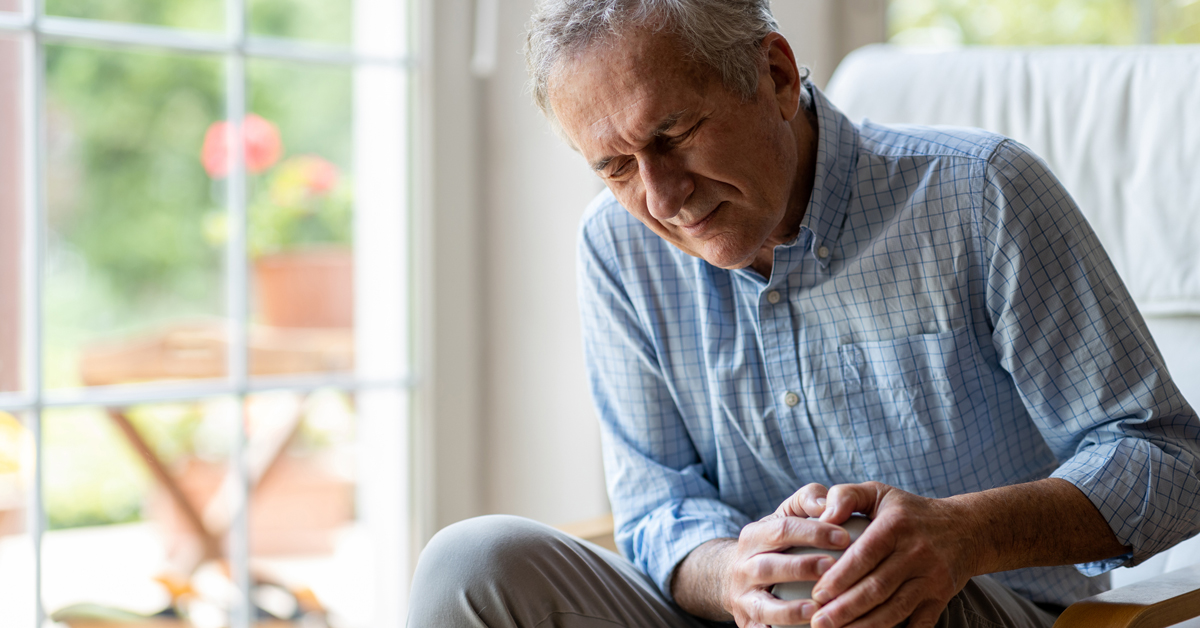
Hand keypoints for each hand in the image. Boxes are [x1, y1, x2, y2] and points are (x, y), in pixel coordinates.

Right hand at [723, 484, 852, 627]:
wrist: (734, 576)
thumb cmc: (774, 543)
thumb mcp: (785, 515)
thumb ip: (807, 500)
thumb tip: (829, 503)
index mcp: (753, 536)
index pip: (782, 530)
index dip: (813, 532)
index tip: (845, 537)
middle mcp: (743, 567)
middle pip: (769, 566)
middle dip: (801, 567)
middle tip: (833, 568)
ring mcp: (743, 598)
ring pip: (762, 606)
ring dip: (789, 609)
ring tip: (816, 608)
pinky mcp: (747, 624)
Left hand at [777, 482, 977, 627]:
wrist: (966, 528)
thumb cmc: (909, 511)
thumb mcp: (878, 492)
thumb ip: (845, 496)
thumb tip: (822, 517)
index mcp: (896, 525)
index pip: (864, 555)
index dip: (839, 577)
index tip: (817, 594)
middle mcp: (917, 552)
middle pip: (877, 588)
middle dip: (845, 609)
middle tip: (819, 622)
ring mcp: (932, 577)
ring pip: (895, 609)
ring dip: (864, 626)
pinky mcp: (941, 596)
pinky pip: (918, 623)